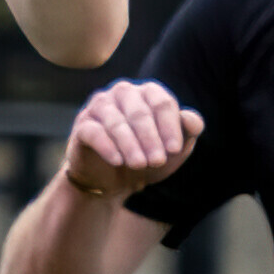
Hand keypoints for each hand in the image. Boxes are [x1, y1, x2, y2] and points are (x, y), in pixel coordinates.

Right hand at [62, 80, 202, 200]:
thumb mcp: (174, 150)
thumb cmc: (147, 157)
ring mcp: (100, 106)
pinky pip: (93, 131)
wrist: (114, 180)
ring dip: (130, 145)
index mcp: (148, 93)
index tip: (174, 150)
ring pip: (116, 121)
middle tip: (157, 161)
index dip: (170, 126)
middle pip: (139, 111)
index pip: (161, 103)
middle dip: (150, 138)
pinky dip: (107, 146)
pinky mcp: (83, 124)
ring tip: (139, 164)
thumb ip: (188, 132)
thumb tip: (190, 119)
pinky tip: (118, 161)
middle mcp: (123, 93)